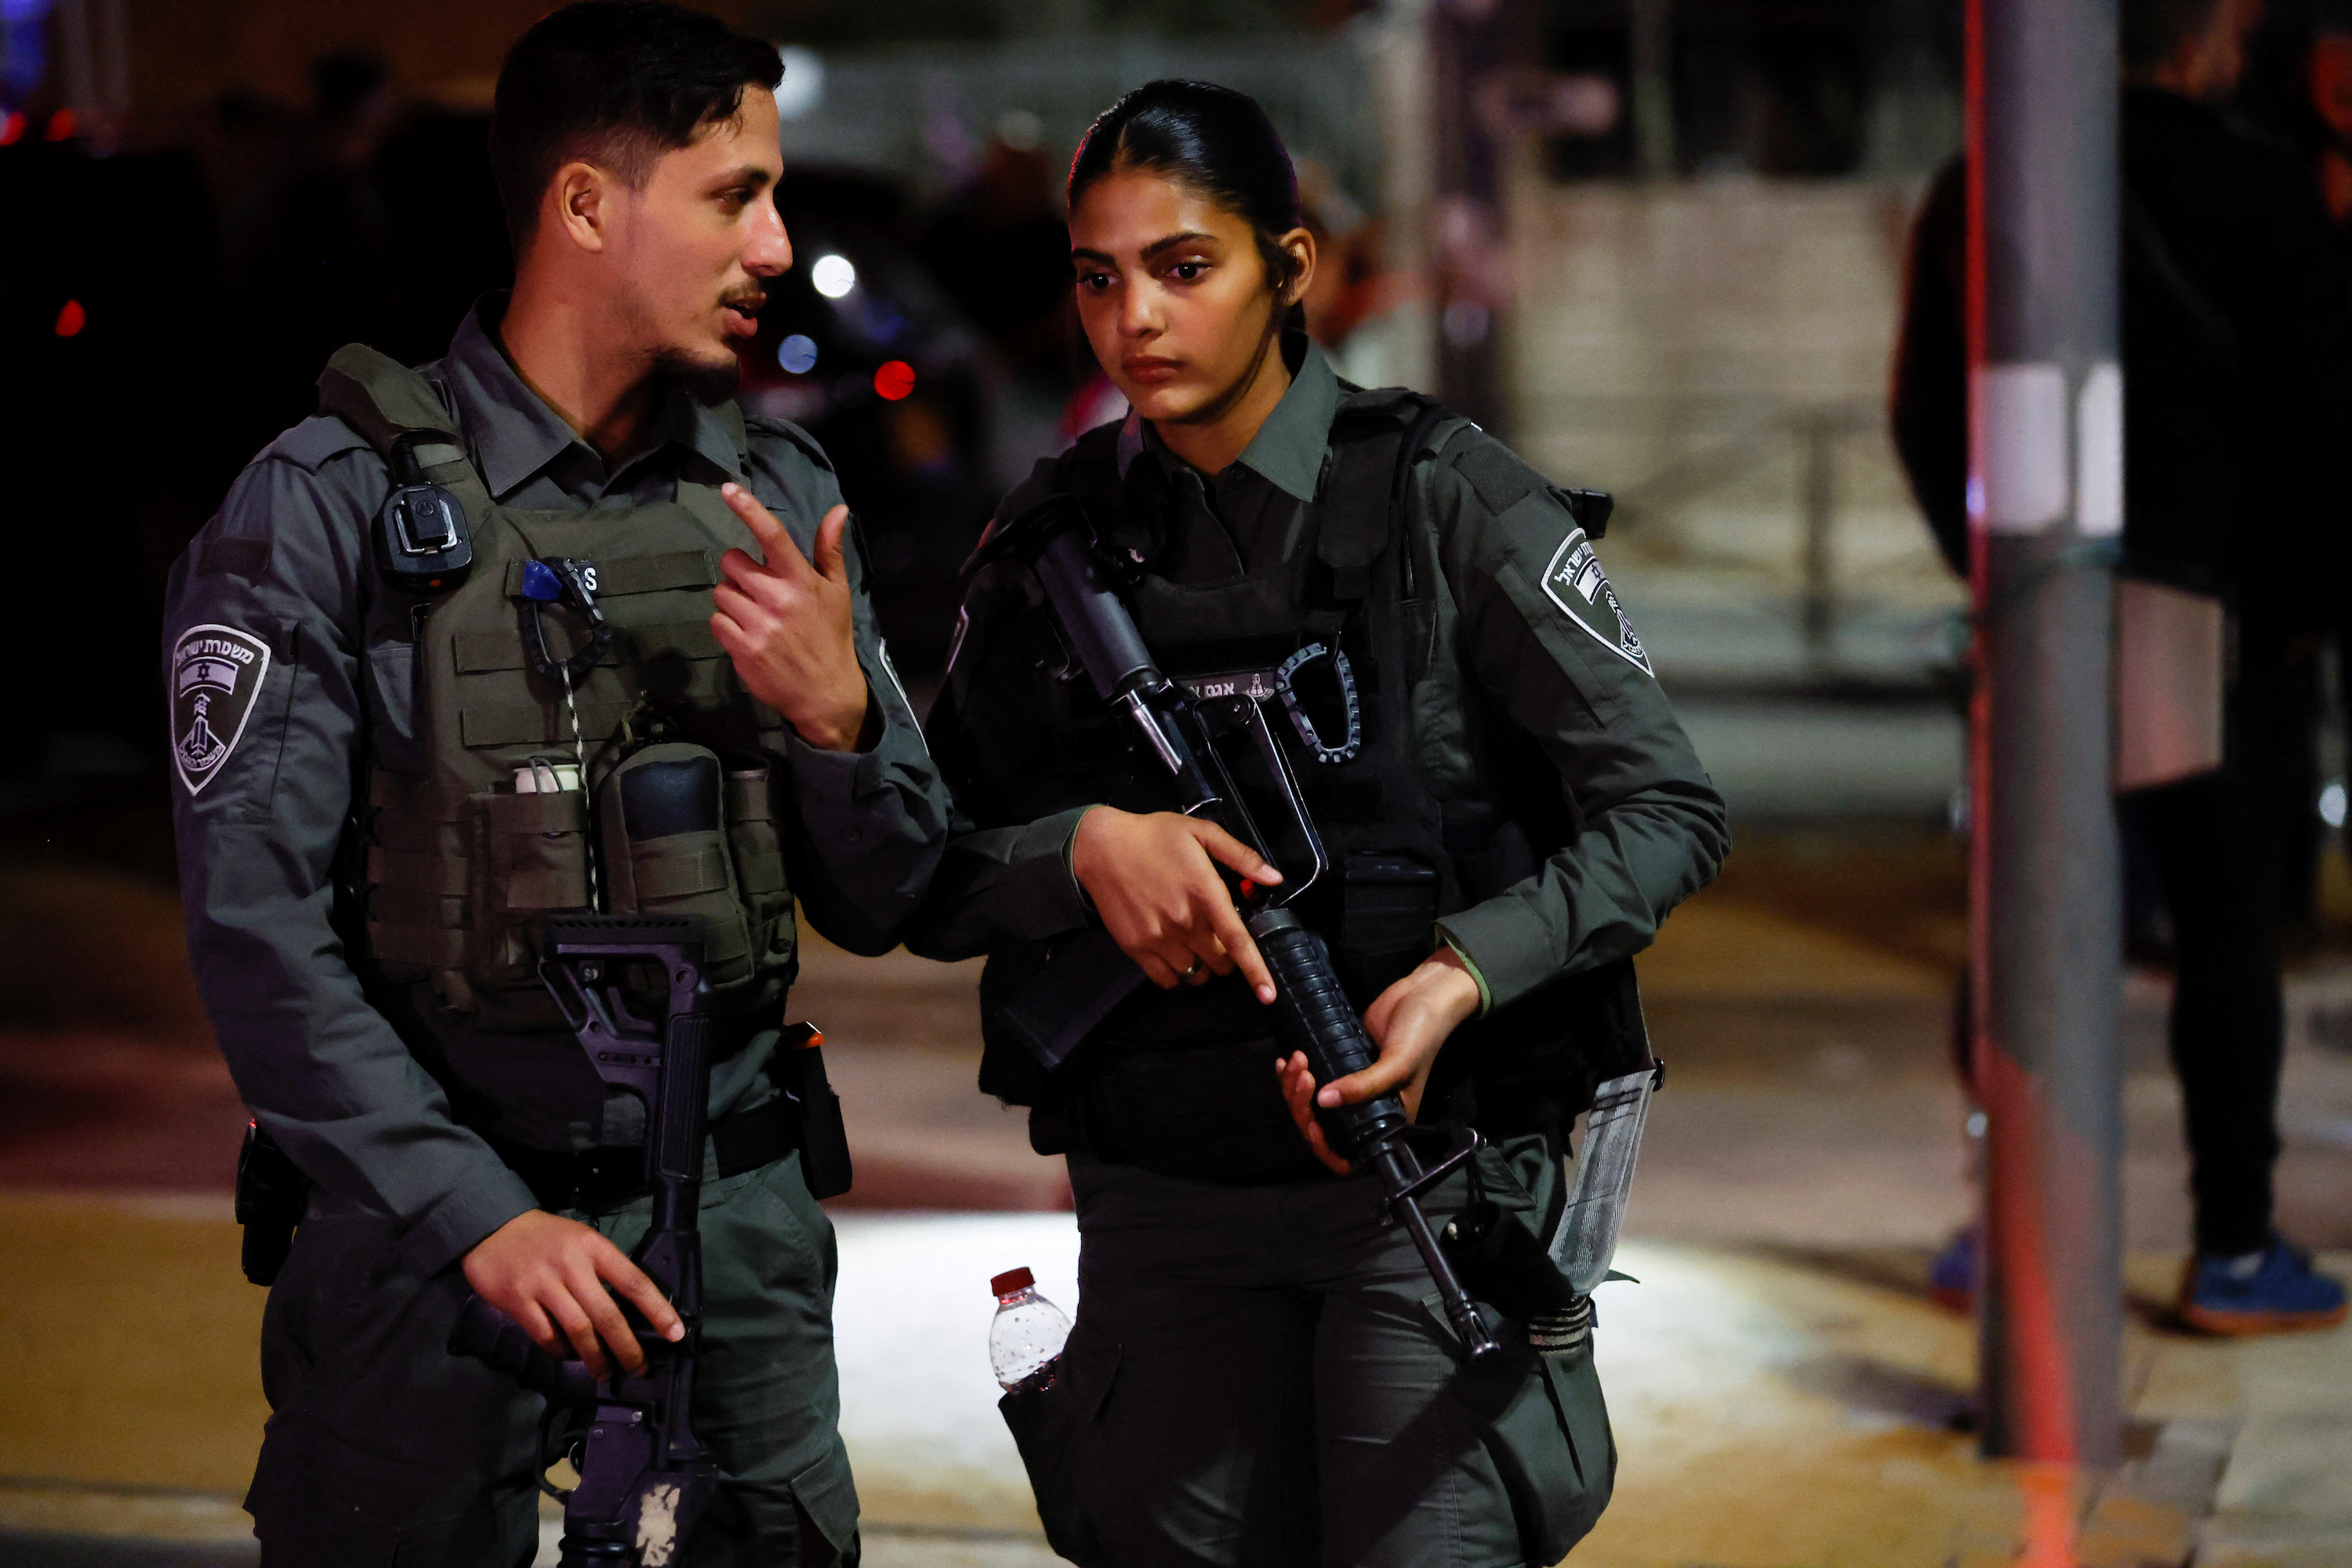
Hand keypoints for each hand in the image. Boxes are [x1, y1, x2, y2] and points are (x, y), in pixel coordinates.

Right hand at [461, 1209, 683, 1379]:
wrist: (492, 1227)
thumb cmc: (545, 1236)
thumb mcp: (580, 1239)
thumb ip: (602, 1268)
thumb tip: (628, 1309)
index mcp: (594, 1247)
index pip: (634, 1281)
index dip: (657, 1310)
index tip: (674, 1333)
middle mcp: (572, 1266)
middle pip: (607, 1314)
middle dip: (627, 1347)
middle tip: (639, 1368)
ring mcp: (544, 1284)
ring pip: (578, 1330)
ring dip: (595, 1357)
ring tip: (605, 1372)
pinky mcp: (518, 1301)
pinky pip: (546, 1336)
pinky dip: (561, 1351)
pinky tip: (569, 1356)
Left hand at [710, 485, 870, 751]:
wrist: (825, 693)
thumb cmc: (830, 636)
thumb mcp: (837, 592)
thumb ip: (829, 550)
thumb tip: (838, 510)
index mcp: (802, 581)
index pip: (772, 536)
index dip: (748, 509)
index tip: (728, 489)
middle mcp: (779, 599)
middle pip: (731, 562)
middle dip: (739, 572)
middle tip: (757, 589)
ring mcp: (759, 625)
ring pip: (721, 593)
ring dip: (732, 601)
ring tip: (755, 616)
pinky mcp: (743, 649)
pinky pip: (716, 622)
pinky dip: (726, 626)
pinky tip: (748, 636)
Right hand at [1071, 806, 1281, 999]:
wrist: (1101, 847)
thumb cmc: (1155, 836)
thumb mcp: (1202, 832)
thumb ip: (1241, 856)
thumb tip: (1275, 879)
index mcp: (1206, 894)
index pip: (1237, 941)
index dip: (1256, 971)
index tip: (1268, 994)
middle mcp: (1184, 922)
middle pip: (1220, 963)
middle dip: (1227, 957)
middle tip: (1218, 938)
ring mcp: (1159, 938)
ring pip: (1196, 975)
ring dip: (1204, 968)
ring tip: (1197, 948)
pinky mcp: (1137, 948)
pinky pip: (1167, 980)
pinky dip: (1178, 977)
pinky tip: (1178, 959)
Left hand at [1276, 947, 1481, 1173]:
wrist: (1422, 994)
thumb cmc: (1421, 1034)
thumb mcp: (1398, 1064)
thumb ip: (1365, 1085)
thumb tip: (1323, 1100)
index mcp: (1385, 1122)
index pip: (1349, 1153)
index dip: (1325, 1147)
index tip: (1313, 1123)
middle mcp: (1365, 1110)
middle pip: (1321, 1125)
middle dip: (1303, 1105)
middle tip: (1303, 1075)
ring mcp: (1349, 1086)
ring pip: (1310, 1102)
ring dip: (1295, 1086)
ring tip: (1297, 1059)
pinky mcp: (1338, 1063)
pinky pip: (1309, 1079)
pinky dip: (1293, 1074)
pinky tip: (1288, 1059)